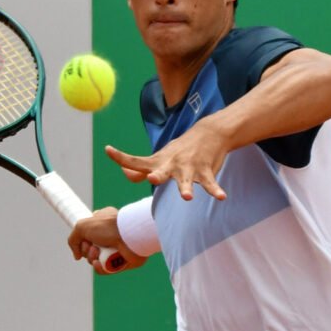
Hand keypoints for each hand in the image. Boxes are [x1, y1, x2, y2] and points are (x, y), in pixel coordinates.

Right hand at [67, 207, 146, 274]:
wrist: (130, 235)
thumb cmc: (109, 226)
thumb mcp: (82, 226)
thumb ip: (73, 240)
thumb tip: (77, 256)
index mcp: (103, 223)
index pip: (88, 234)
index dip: (83, 240)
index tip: (84, 239)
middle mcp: (110, 235)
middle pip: (90, 249)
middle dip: (87, 251)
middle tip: (92, 247)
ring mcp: (117, 249)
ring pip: (97, 260)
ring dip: (92, 259)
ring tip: (97, 253)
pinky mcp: (122, 262)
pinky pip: (106, 269)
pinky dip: (100, 268)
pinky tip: (98, 263)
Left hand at [105, 119, 229, 200]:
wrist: (209, 133)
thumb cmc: (181, 150)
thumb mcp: (161, 158)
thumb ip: (142, 170)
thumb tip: (125, 174)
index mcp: (158, 162)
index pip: (136, 161)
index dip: (121, 157)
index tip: (107, 149)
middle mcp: (171, 164)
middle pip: (161, 172)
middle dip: (156, 176)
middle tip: (152, 179)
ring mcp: (189, 167)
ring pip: (187, 180)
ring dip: (186, 188)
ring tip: (188, 197)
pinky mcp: (205, 170)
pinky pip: (210, 183)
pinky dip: (216, 190)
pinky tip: (222, 197)